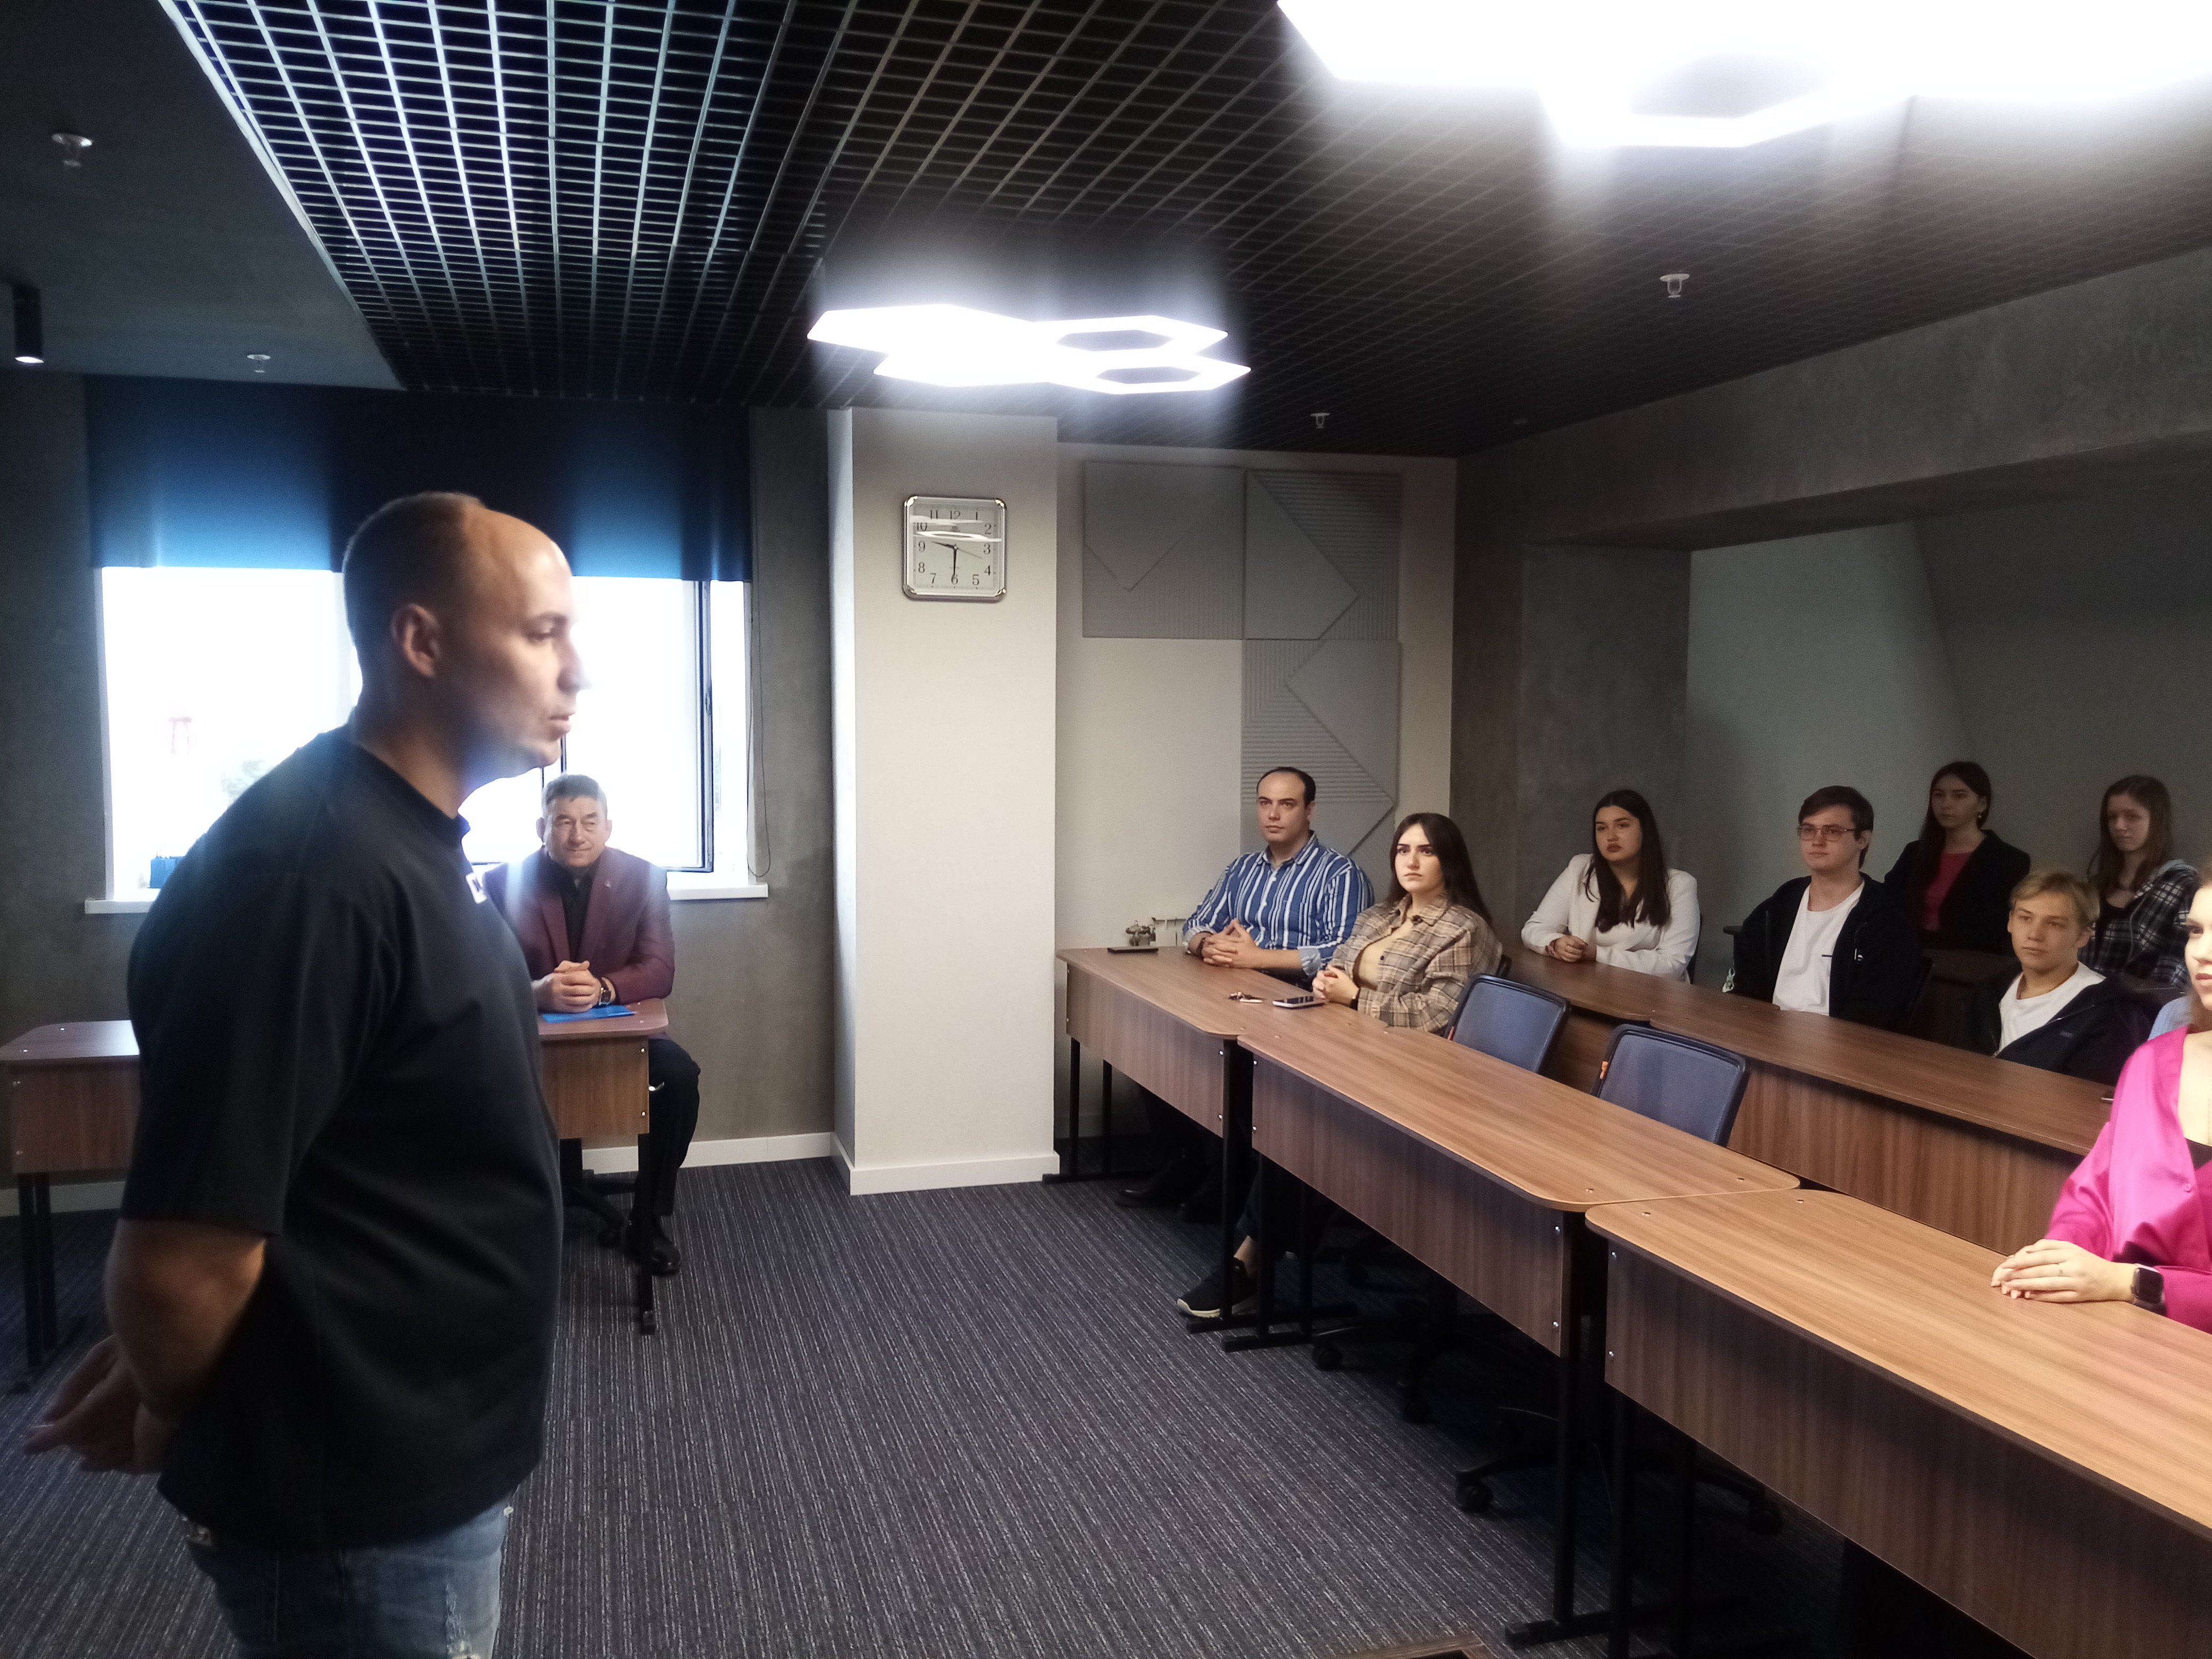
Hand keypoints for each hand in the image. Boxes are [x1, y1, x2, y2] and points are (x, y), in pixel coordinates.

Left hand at [21, 1336, 172, 1472]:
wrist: (187, 1339)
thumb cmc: (143, 1338)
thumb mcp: (103, 1353)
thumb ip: (75, 1385)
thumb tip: (49, 1417)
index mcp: (116, 1395)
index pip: (75, 1425)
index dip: (50, 1438)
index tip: (30, 1445)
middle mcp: (132, 1415)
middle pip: (91, 1441)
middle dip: (69, 1442)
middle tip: (50, 1437)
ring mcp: (151, 1426)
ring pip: (112, 1453)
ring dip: (89, 1454)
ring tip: (77, 1453)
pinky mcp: (164, 1432)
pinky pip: (135, 1457)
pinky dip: (114, 1461)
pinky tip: (101, 1459)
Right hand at [534, 959, 599, 1012]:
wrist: (537, 994)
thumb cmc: (551, 981)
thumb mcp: (560, 973)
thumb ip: (574, 968)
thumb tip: (587, 963)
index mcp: (558, 979)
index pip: (574, 978)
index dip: (586, 980)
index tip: (593, 980)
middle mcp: (558, 990)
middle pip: (576, 990)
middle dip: (588, 990)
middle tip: (595, 989)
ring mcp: (558, 1000)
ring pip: (576, 1000)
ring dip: (587, 999)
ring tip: (593, 997)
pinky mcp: (559, 1008)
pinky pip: (573, 1009)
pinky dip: (582, 1008)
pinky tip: (588, 1005)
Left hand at [1200, 920, 1263, 968]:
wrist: (1258, 959)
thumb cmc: (1252, 947)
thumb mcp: (1246, 936)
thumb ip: (1239, 928)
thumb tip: (1235, 921)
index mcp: (1235, 945)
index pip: (1223, 942)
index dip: (1215, 940)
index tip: (1208, 938)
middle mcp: (1232, 953)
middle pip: (1219, 950)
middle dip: (1210, 947)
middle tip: (1203, 945)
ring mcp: (1231, 960)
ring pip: (1218, 957)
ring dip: (1210, 954)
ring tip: (1203, 952)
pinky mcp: (1231, 965)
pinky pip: (1220, 964)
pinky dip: (1213, 962)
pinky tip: (1207, 960)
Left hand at [1312, 967, 1357, 1006]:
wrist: (1352, 997)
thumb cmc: (1348, 985)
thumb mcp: (1342, 975)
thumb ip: (1334, 970)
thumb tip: (1328, 966)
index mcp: (1328, 982)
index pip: (1318, 975)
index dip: (1321, 972)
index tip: (1326, 972)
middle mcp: (1325, 988)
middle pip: (1314, 982)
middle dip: (1318, 978)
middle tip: (1324, 977)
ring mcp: (1325, 994)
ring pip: (1315, 989)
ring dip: (1316, 985)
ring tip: (1322, 983)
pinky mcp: (1327, 998)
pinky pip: (1318, 995)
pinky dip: (1318, 991)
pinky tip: (1322, 989)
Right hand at [1545, 936, 1590, 962]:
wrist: (1557, 944)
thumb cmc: (1566, 941)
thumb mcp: (1572, 938)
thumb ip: (1579, 941)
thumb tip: (1585, 945)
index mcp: (1564, 940)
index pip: (1573, 943)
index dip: (1580, 946)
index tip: (1585, 947)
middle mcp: (1561, 946)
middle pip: (1571, 950)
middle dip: (1579, 952)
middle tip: (1584, 952)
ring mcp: (1560, 952)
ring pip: (1570, 956)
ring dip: (1577, 956)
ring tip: (1582, 955)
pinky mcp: (1561, 957)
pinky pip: (1568, 960)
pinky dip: (1574, 959)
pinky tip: (1577, 958)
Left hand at [1990, 1239, 2135, 1303]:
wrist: (2116, 1278)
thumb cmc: (2088, 1262)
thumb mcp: (2071, 1249)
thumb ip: (2048, 1248)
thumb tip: (2024, 1252)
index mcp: (2069, 1251)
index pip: (2040, 1255)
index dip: (2021, 1259)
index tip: (2005, 1264)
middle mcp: (2073, 1265)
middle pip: (2041, 1269)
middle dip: (2019, 1273)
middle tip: (2002, 1277)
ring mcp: (2077, 1281)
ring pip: (2047, 1283)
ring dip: (2026, 1285)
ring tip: (2010, 1287)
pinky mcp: (2080, 1296)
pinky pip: (2058, 1296)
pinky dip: (2042, 1296)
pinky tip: (2029, 1296)